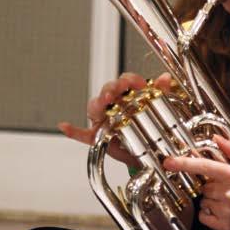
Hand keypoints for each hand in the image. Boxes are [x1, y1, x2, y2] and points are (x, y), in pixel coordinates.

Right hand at [58, 72, 173, 166]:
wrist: (148, 152)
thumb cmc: (149, 128)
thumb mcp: (160, 109)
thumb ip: (162, 92)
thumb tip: (165, 77)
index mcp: (127, 95)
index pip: (125, 81)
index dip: (130, 80)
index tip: (138, 83)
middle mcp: (113, 104)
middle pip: (107, 90)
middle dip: (111, 89)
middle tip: (116, 91)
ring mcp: (103, 119)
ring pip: (95, 107)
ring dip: (98, 103)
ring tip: (103, 102)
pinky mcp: (97, 136)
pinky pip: (82, 133)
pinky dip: (73, 130)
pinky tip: (64, 126)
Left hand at [163, 134, 229, 229]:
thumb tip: (218, 139)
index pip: (205, 167)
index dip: (184, 164)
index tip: (169, 162)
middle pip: (205, 185)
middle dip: (214, 184)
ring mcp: (227, 211)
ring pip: (204, 200)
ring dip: (212, 199)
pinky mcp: (225, 226)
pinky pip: (204, 216)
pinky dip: (209, 213)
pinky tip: (224, 210)